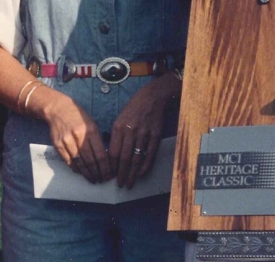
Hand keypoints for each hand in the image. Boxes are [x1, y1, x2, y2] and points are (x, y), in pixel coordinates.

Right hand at [42, 89, 110, 183]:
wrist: (58, 110)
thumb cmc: (79, 116)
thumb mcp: (93, 123)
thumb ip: (98, 138)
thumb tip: (105, 156)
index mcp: (91, 130)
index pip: (100, 154)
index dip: (105, 167)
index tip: (109, 174)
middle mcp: (79, 137)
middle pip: (90, 161)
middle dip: (97, 173)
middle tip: (102, 180)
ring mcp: (67, 142)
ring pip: (79, 163)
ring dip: (86, 173)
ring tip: (93, 179)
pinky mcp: (58, 146)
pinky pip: (68, 161)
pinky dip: (75, 168)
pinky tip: (81, 172)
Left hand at [108, 72, 179, 188]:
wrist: (152, 97)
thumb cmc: (134, 108)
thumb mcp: (120, 118)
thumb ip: (115, 136)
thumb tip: (111, 155)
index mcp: (119, 127)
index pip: (112, 153)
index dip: (111, 167)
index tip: (110, 176)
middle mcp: (131, 131)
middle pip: (124, 158)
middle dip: (121, 174)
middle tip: (120, 185)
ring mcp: (144, 133)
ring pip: (137, 158)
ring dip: (133, 173)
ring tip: (130, 183)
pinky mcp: (155, 134)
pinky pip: (150, 153)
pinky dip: (146, 165)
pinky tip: (142, 173)